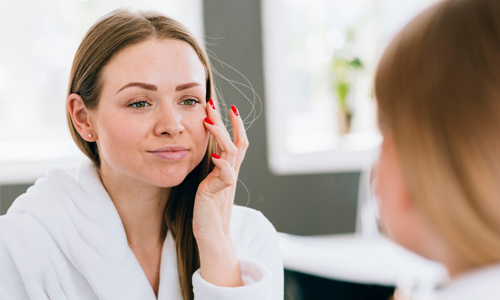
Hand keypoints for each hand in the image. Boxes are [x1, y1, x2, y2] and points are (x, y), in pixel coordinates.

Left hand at [193, 99, 248, 286]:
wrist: (213, 236)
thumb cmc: (208, 211)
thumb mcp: (210, 185)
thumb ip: (212, 170)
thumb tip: (209, 153)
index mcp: (228, 171)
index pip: (237, 142)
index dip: (235, 125)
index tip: (228, 107)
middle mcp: (230, 174)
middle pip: (236, 142)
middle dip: (227, 121)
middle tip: (214, 103)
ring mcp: (226, 183)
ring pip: (230, 152)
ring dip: (220, 134)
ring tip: (208, 119)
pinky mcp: (217, 193)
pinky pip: (226, 176)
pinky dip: (221, 164)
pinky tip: (213, 154)